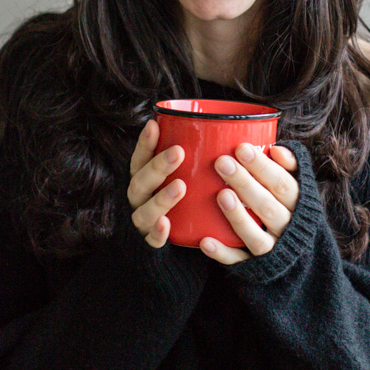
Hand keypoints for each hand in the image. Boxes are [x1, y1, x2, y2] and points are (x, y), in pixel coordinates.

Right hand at [127, 119, 185, 247]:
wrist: (184, 242)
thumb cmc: (189, 199)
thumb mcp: (190, 176)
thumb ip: (196, 159)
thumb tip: (229, 129)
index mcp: (145, 179)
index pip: (140, 158)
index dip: (144, 143)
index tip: (154, 125)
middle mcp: (140, 199)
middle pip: (141, 182)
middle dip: (158, 166)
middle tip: (178, 152)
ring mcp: (144, 222)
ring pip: (145, 211)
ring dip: (161, 198)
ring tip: (180, 186)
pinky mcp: (153, 244)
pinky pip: (152, 240)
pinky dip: (158, 232)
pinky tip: (166, 224)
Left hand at [199, 143, 298, 264]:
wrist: (304, 261)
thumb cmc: (291, 208)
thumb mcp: (298, 187)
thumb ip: (290, 166)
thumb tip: (275, 148)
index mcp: (300, 206)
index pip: (284, 185)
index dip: (263, 167)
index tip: (241, 148)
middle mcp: (288, 230)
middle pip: (268, 207)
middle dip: (245, 184)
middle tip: (222, 163)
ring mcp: (274, 251)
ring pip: (257, 238)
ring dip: (238, 217)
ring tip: (221, 195)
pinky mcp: (257, 269)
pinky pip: (239, 263)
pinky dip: (223, 253)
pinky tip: (205, 241)